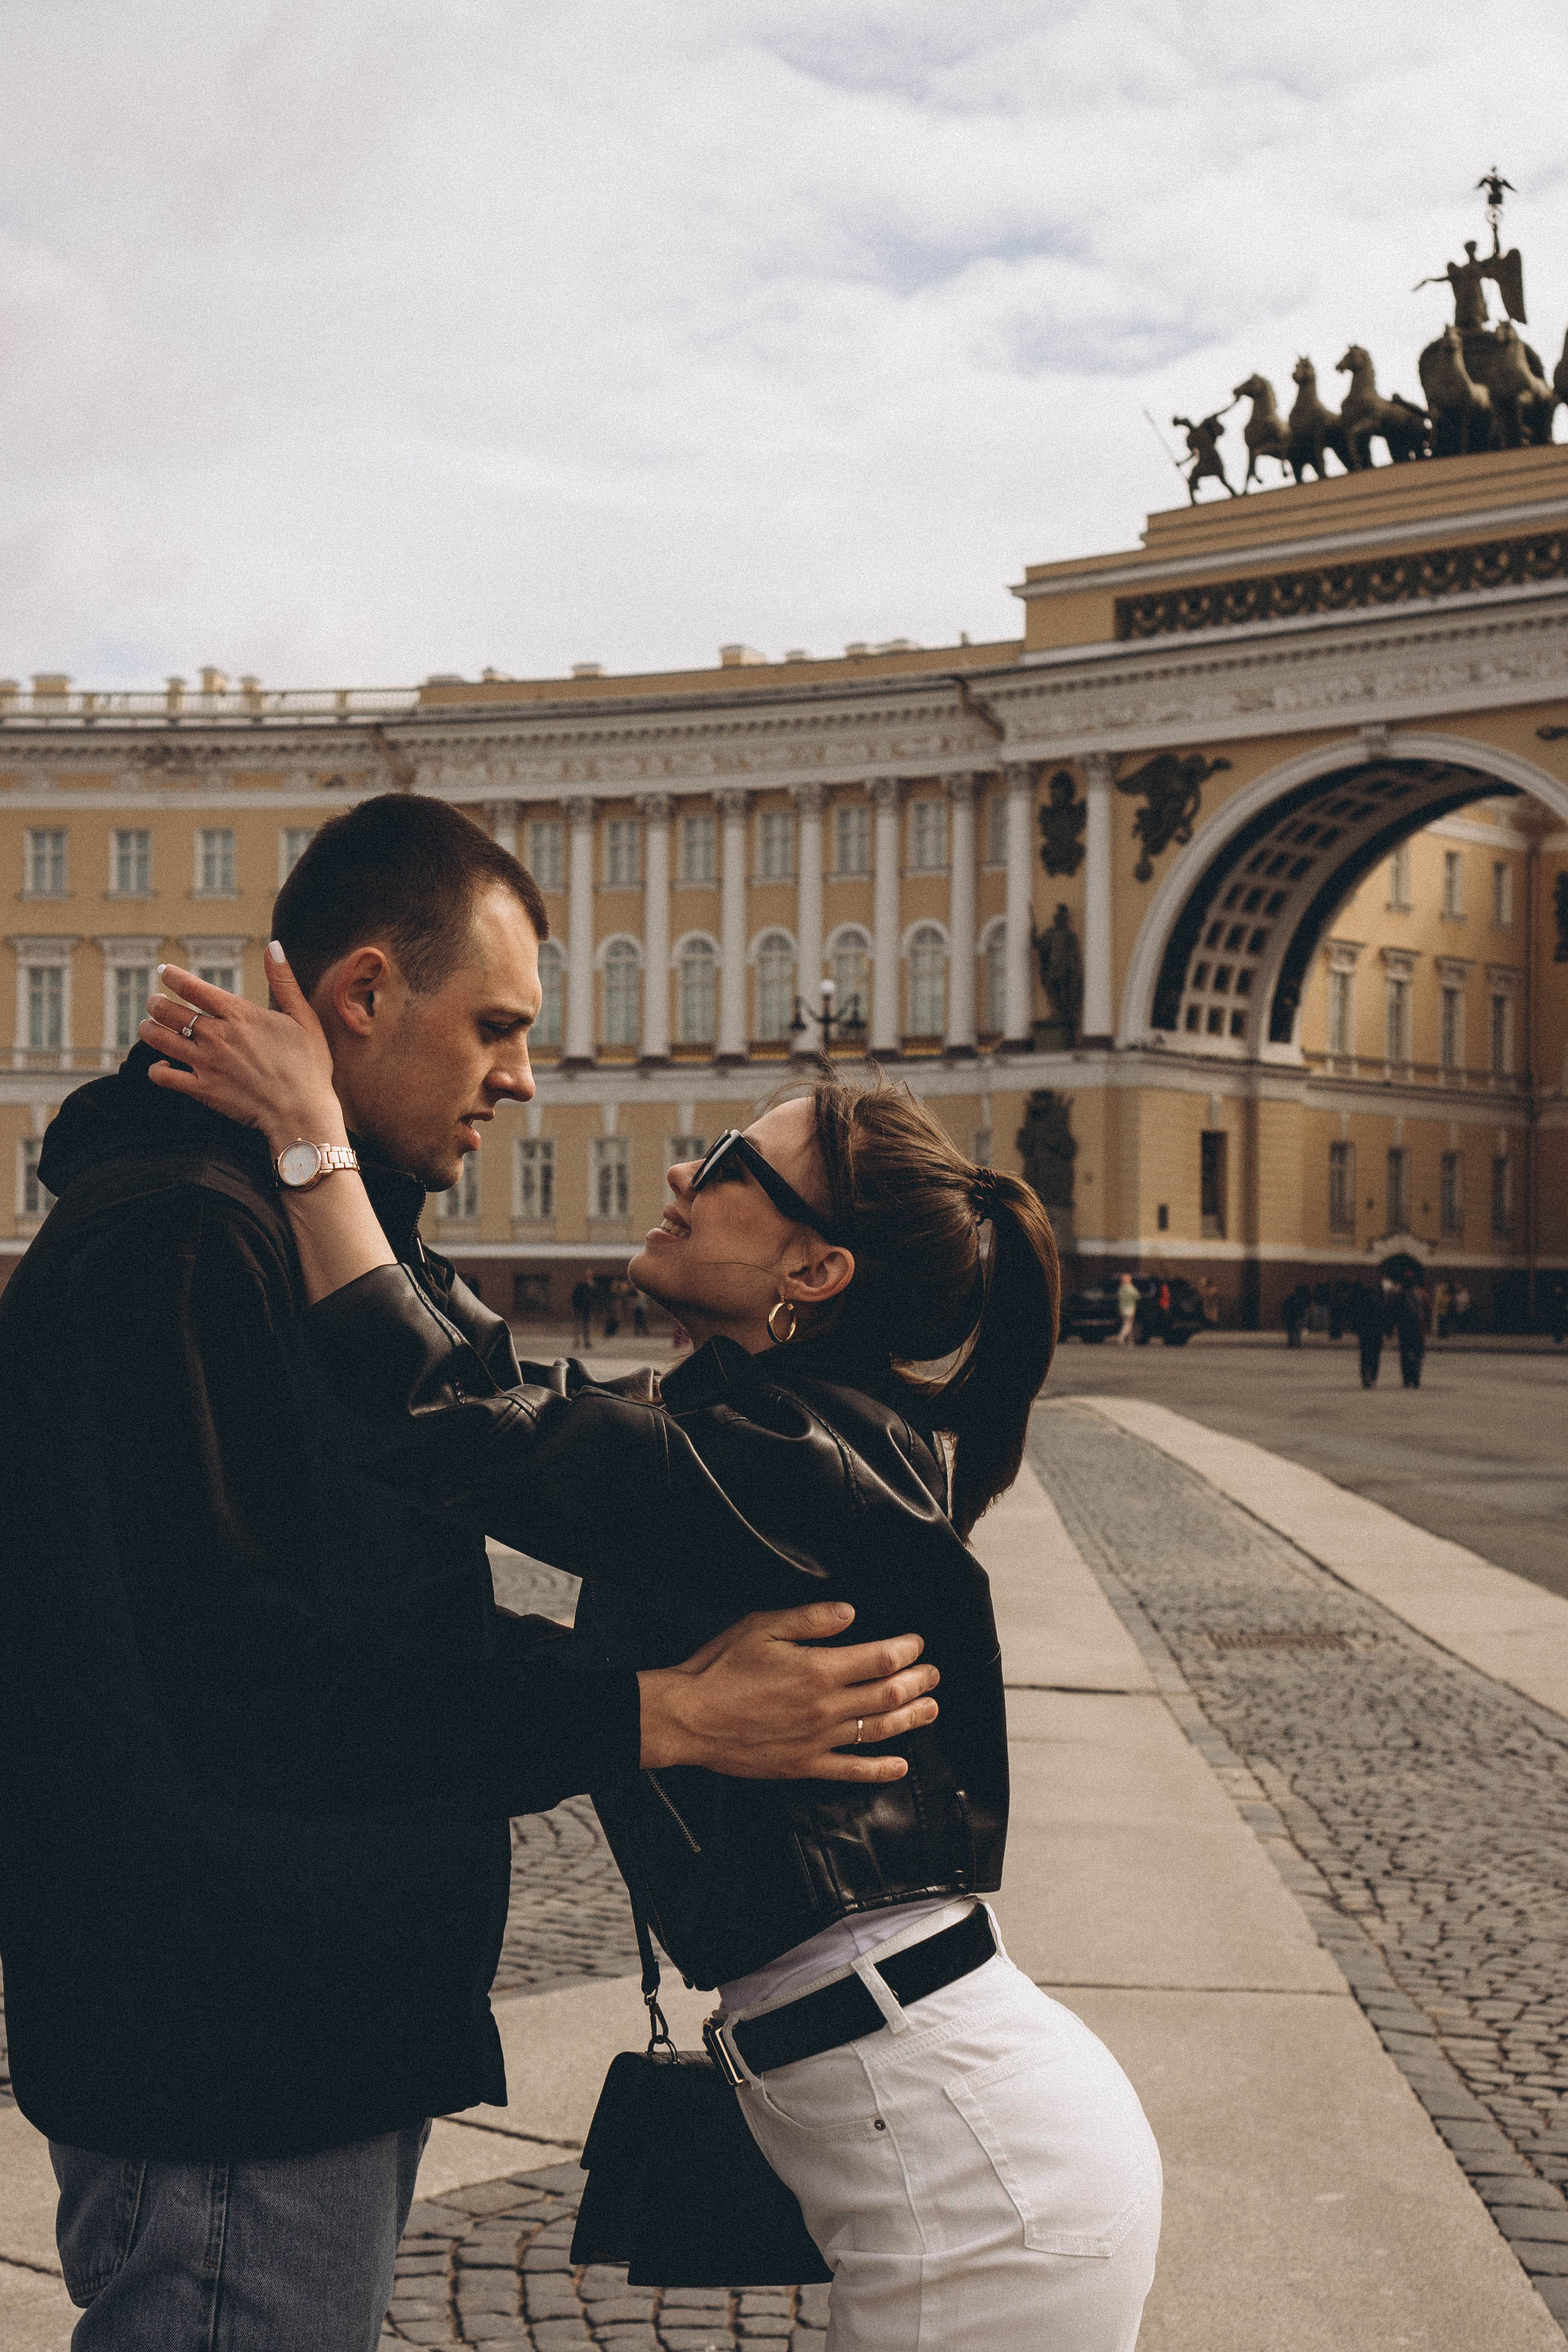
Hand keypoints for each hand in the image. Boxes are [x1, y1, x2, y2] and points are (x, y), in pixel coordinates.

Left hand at [141, 945, 343, 1151]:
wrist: (302, 1113)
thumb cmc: (309, 1066)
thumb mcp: (304, 1018)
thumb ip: (284, 981)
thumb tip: (275, 945)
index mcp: (239, 1014)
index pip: (192, 987)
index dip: (172, 976)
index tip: (164, 972)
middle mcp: (217, 1035)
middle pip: (167, 1011)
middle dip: (155, 1003)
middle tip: (153, 1002)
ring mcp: (206, 1063)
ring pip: (159, 1039)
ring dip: (148, 1029)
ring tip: (147, 1027)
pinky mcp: (203, 1089)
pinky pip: (164, 1077)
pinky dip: (156, 1069)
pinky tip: (160, 1066)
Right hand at [638, 1602, 939, 1783]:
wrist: (688, 1717)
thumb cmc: (720, 1668)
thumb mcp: (762, 1627)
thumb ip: (811, 1619)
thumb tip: (850, 1613)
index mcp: (817, 1669)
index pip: (879, 1658)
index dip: (906, 1649)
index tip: (916, 1643)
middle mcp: (825, 1707)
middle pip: (888, 1694)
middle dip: (918, 1682)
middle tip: (933, 1674)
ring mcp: (818, 1741)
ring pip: (878, 1731)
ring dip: (910, 1719)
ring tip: (930, 1709)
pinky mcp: (804, 1765)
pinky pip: (851, 1770)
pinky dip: (880, 1770)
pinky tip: (900, 1766)